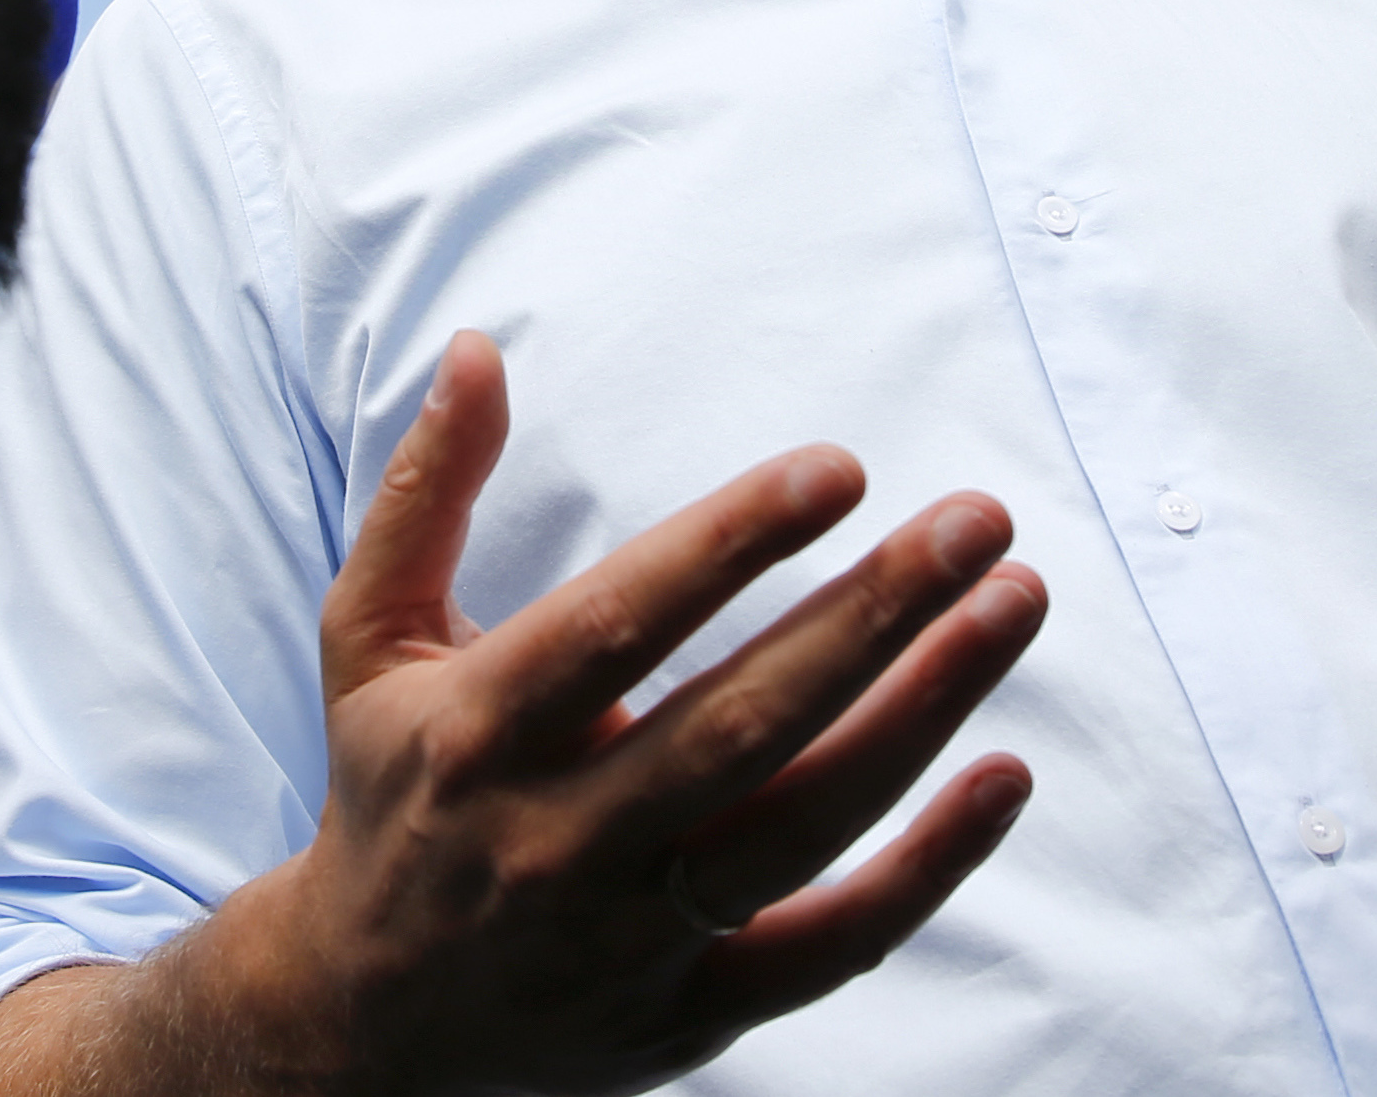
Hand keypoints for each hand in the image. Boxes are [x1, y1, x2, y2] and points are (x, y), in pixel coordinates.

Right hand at [185, 330, 1045, 1094]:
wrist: (363, 1025)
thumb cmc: (393, 794)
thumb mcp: (368, 640)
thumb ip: (425, 494)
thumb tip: (477, 350)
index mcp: (479, 729)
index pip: (618, 624)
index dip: (730, 544)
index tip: (840, 468)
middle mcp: (555, 838)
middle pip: (739, 724)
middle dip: (872, 616)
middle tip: (979, 521)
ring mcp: (629, 937)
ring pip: (802, 826)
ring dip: (922, 714)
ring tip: (1013, 606)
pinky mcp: (690, 1011)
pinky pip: (833, 946)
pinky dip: (928, 870)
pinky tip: (1006, 774)